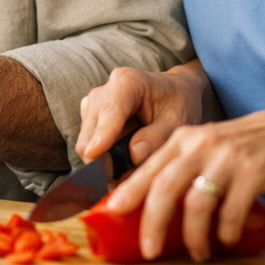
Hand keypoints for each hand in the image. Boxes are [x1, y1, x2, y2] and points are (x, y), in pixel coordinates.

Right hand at [75, 63, 209, 166]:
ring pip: (87, 142)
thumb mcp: (178, 122)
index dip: (101, 136)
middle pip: (91, 132)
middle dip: (104, 159)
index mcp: (127, 82)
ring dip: (105, 160)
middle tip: (127, 181)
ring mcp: (94, 104)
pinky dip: (104, 157)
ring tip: (132, 168)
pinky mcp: (91, 117)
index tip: (93, 157)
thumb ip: (158, 138)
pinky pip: (89, 144)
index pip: (110, 112)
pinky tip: (125, 157)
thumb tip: (134, 154)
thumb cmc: (178, 103)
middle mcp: (104, 91)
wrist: (175, 92)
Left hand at [107, 101, 264, 261]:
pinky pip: (232, 210)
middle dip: (153, 222)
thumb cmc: (245, 146)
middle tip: (149, 250)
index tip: (112, 214)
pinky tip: (226, 240)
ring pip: (197, 203)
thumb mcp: (207, 147)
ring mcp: (228, 158)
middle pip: (165, 187)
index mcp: (184, 138)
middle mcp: (201, 144)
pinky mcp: (254, 172)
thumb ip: (183, 166)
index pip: (149, 168)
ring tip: (197, 252)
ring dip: (193, 235)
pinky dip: (226, 231)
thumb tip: (152, 204)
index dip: (130, 193)